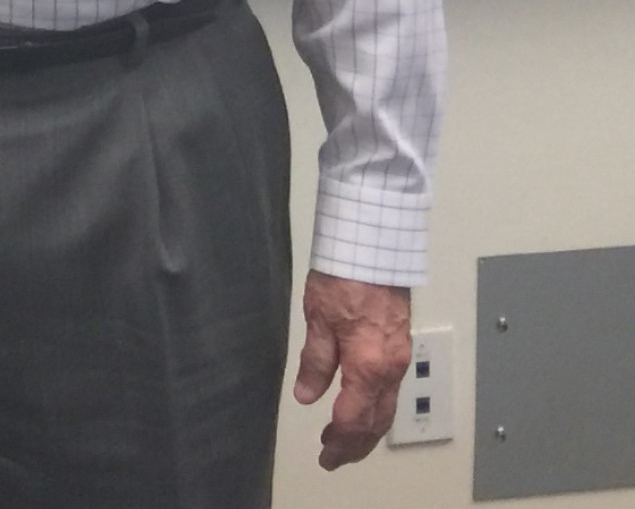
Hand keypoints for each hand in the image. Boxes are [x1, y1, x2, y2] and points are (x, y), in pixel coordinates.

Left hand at [291, 270, 410, 467]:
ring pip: (387, 409)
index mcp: (367, 366)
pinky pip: (391, 392)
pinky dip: (377, 411)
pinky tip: (364, 413)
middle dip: (355, 445)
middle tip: (334, 459)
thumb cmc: (343, 279)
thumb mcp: (317, 320)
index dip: (338, 441)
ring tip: (347, 444)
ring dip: (368, 432)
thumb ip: (315, 362)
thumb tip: (306, 396)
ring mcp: (399, 359)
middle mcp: (390, 369)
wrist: (374, 249)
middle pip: (375, 422)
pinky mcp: (401, 348)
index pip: (352, 418)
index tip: (324, 455)